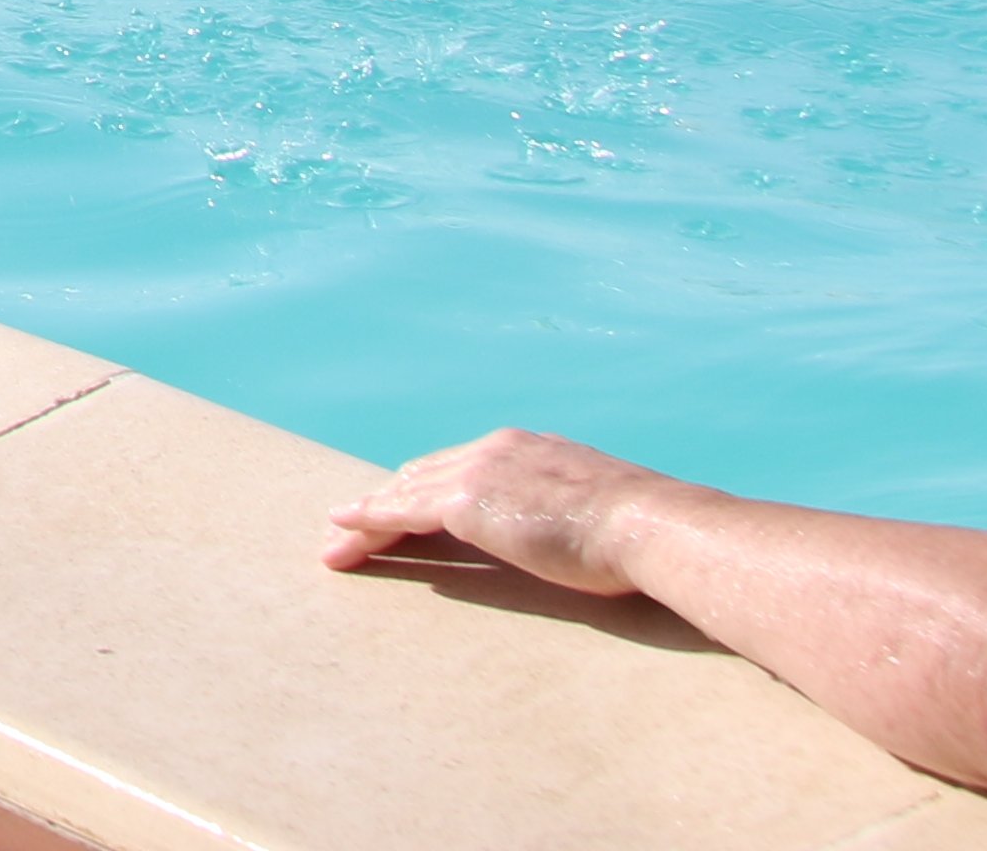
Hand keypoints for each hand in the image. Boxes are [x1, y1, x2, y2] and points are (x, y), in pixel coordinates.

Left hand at [321, 429, 668, 594]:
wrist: (650, 522)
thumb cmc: (643, 530)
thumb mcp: (601, 510)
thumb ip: (575, 511)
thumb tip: (583, 532)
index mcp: (529, 449)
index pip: (462, 467)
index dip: (428, 486)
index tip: (406, 504)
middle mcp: (497, 450)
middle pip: (424, 473)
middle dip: (388, 497)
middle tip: (355, 520)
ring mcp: (479, 472)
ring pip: (404, 490)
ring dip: (367, 514)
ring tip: (335, 537)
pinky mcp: (467, 503)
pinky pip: (401, 512)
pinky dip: (369, 521)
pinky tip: (345, 531)